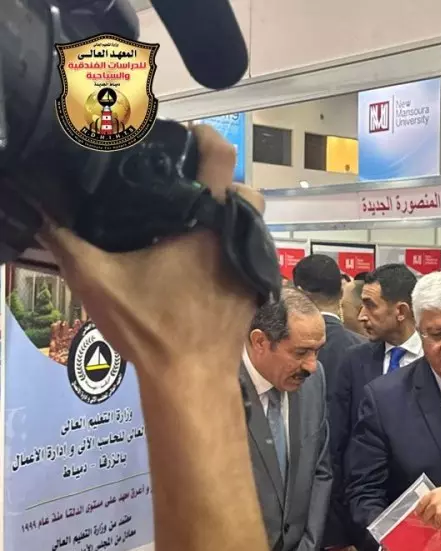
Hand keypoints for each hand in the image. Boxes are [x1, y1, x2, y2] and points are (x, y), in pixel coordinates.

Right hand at [37, 124, 264, 380]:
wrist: (191, 379)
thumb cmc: (150, 327)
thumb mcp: (96, 281)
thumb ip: (65, 240)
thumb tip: (40, 210)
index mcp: (207, 221)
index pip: (221, 155)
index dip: (205, 136)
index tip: (183, 138)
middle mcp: (239, 235)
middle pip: (243, 188)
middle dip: (218, 181)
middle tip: (181, 186)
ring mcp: (254, 263)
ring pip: (251, 221)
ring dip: (227, 214)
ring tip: (188, 220)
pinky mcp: (256, 287)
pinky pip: (251, 250)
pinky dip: (233, 244)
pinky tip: (202, 257)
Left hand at [415, 485, 440, 529]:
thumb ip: (437, 498)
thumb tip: (430, 506)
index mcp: (433, 493)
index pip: (420, 504)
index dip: (420, 511)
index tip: (421, 514)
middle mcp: (432, 502)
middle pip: (424, 515)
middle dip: (429, 519)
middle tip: (437, 520)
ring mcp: (436, 512)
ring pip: (432, 522)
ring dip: (438, 523)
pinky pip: (440, 527)